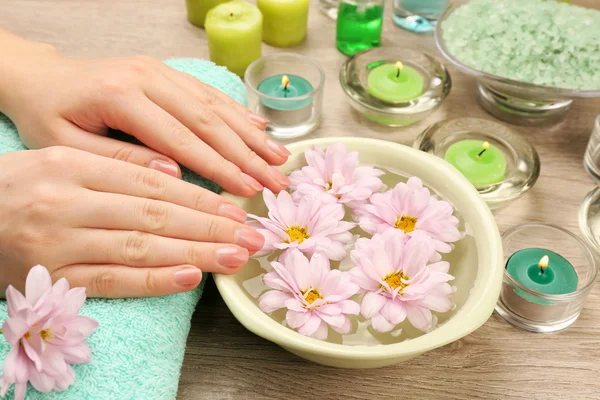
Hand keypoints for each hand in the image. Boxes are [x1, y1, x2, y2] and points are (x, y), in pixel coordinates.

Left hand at [0, 30, 289, 196]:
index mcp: (121, 96)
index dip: (219, 167)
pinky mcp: (165, 73)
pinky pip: (208, 93)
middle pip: (208, 120)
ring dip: (251, 134)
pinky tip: (260, 129)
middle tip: (277, 181)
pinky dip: (237, 112)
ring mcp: (159, 71)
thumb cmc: (49, 115)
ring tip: (280, 159)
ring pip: (214, 104)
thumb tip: (174, 173)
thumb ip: (121, 159)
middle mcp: (146, 76)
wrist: (39, 78)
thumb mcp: (68, 147)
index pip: (181, 138)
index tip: (249, 190)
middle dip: (247, 154)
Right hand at [0, 147, 264, 297]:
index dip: (200, 196)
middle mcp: (65, 202)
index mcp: (70, 165)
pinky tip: (190, 278)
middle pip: (154, 214)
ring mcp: (58, 243)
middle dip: (210, 226)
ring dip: (194, 253)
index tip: (238, 207)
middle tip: (252, 235)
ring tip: (235, 256)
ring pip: (140, 247)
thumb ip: (115, 163)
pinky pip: (112, 281)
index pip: (151, 182)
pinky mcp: (52, 279)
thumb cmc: (19, 184)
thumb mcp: (60, 157)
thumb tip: (174, 172)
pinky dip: (154, 280)